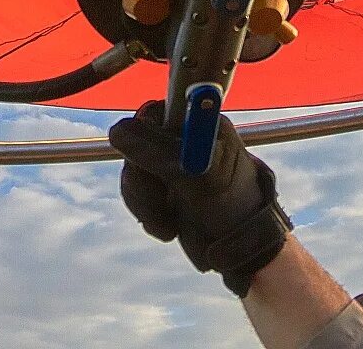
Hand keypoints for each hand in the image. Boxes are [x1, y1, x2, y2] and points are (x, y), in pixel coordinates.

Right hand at [109, 101, 291, 295]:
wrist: (245, 248)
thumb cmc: (234, 205)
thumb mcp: (199, 176)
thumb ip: (160, 152)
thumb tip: (117, 131)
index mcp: (200, 123)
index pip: (154, 113)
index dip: (141, 136)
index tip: (145, 165)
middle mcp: (183, 138)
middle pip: (136, 143)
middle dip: (142, 178)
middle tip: (157, 202)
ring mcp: (171, 163)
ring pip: (133, 170)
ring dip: (144, 201)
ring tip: (167, 224)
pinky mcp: (162, 188)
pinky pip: (136, 192)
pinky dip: (145, 211)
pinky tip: (167, 226)